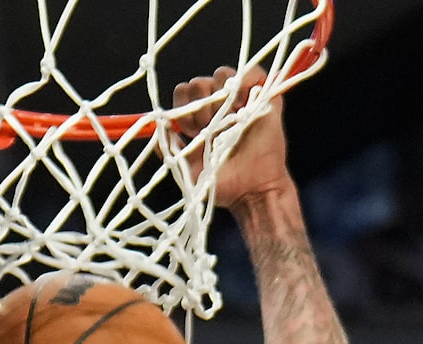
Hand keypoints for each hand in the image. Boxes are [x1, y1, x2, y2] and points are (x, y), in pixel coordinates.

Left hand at [171, 66, 288, 206]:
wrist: (252, 192)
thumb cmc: (223, 185)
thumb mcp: (188, 170)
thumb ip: (170, 149)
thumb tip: (157, 128)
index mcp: (202, 120)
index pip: (184, 94)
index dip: (181, 105)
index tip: (188, 127)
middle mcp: (220, 108)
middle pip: (199, 82)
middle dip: (199, 102)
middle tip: (207, 125)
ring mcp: (242, 103)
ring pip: (223, 74)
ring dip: (219, 92)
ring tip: (227, 115)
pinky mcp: (265, 100)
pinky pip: (255, 73)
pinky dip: (245, 80)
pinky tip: (242, 103)